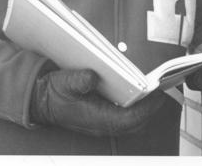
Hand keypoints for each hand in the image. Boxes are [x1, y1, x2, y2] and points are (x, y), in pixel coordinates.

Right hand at [30, 67, 166, 135]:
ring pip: (130, 122)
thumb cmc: (54, 93)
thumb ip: (78, 80)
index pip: (129, 119)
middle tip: (160, 91)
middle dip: (149, 110)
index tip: (158, 95)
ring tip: (152, 91)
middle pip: (134, 123)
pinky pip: (123, 117)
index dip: (146, 109)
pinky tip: (136, 93)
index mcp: (96, 117)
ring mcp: (101, 122)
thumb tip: (92, 77)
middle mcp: (102, 123)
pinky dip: (133, 108)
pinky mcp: (100, 117)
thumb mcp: (64, 82)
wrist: (41, 101)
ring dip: (142, 110)